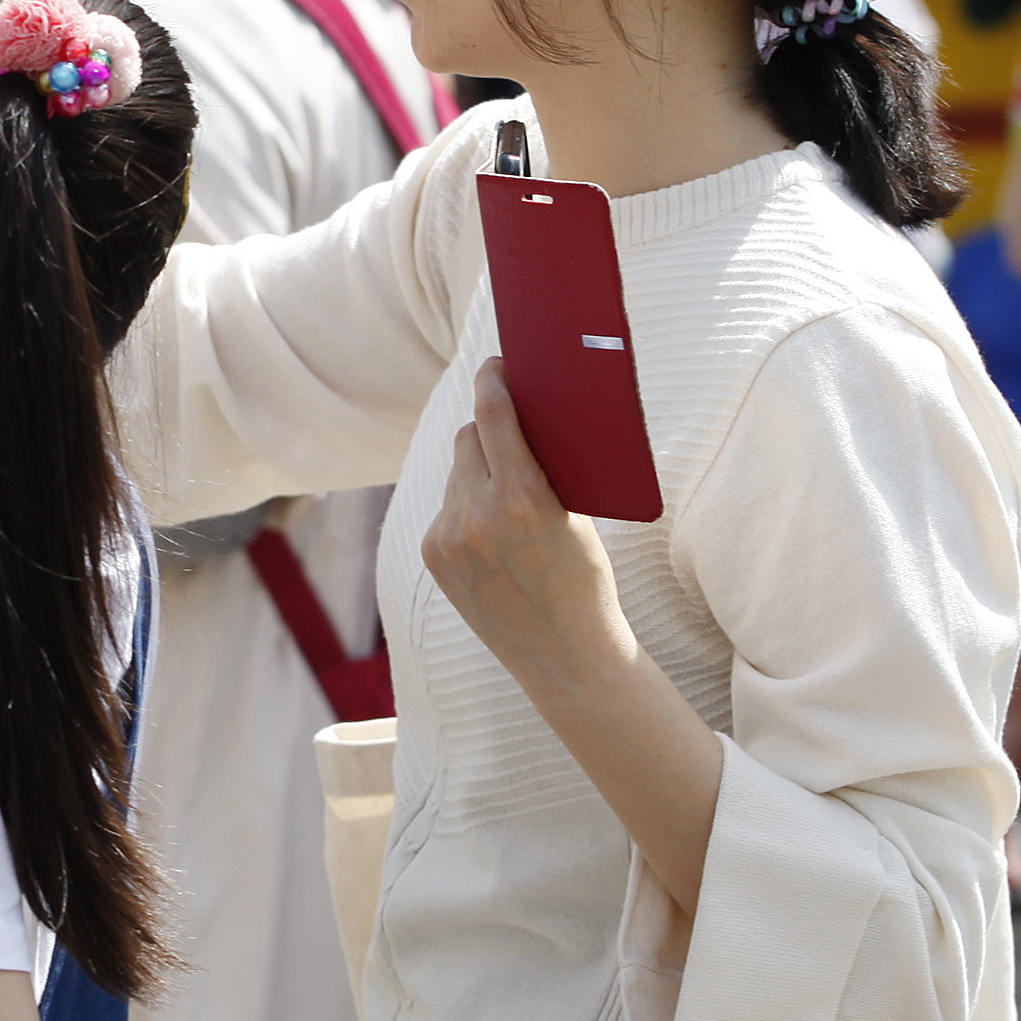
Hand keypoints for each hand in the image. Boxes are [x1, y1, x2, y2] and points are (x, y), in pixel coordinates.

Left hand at [421, 359, 633, 698]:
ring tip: (506, 488)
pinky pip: (447, 510)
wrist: (567, 655)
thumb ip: (543, 469)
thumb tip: (524, 418)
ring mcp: (448, 538)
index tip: (495, 364)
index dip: (493, 381)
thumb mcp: (576, 516)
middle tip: (506, 418)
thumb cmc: (586, 579)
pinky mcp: (433, 556)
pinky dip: (466, 508)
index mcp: (523, 498)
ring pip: (457, 475)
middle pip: (469, 438)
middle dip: (488, 427)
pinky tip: (489, 526)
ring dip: (477, 471)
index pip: (495, 415)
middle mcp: (476, 515)